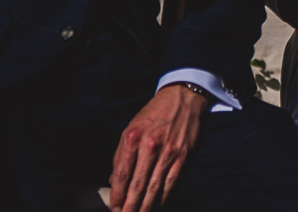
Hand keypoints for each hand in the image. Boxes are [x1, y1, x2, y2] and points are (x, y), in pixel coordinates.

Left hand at [110, 84, 205, 211]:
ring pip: (155, 187)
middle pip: (137, 185)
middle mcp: (150, 147)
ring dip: (146, 206)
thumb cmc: (154, 113)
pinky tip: (159, 205)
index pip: (122, 175)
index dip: (117, 196)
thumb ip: (120, 155)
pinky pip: (172, 182)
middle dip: (130, 206)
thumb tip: (114, 181)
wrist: (184, 97)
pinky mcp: (184, 155)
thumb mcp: (131, 128)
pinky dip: (164, 197)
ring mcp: (168, 152)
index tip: (114, 209)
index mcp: (133, 139)